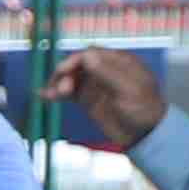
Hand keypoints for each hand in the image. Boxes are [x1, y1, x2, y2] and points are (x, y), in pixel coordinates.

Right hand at [49, 46, 169, 151]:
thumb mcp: (128, 90)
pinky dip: (56, 93)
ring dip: (58, 83)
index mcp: (119, 61)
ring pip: (71, 77)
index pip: (91, 54)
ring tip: (50, 95)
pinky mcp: (88, 98)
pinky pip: (69, 92)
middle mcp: (105, 69)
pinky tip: (44, 96)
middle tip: (60, 90)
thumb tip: (87, 55)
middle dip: (65, 74)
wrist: (144, 135)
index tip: (62, 72)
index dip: (74, 60)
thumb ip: (107, 73)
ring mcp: (95, 84)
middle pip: (77, 65)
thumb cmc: (142, 110)